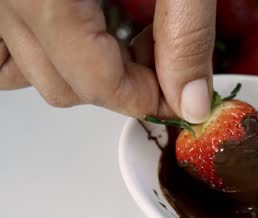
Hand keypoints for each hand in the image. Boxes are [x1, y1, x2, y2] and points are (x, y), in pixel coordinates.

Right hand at [0, 0, 215, 123]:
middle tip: (161, 62)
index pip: (98, 83)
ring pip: (30, 74)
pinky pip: (8, 51)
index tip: (183, 95)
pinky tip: (82, 39)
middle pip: (65, 88)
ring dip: (84, 77)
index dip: (150, 99)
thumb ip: (186, 32)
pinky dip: (46, 58)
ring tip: (122, 44)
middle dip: (124, 90)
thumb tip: (193, 100)